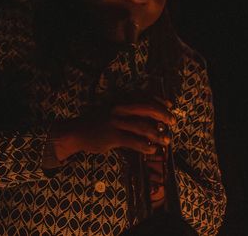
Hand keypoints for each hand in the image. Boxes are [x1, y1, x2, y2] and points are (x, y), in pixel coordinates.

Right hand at [50, 98, 176, 160]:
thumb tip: (150, 117)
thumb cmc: (97, 122)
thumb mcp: (112, 110)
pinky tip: (152, 150)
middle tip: (172, 122)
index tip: (170, 105)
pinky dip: (145, 146)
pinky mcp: (113, 136)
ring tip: (166, 140)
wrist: (76, 131)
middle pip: (147, 108)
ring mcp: (116, 122)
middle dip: (163, 115)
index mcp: (120, 100)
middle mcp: (120, 108)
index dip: (160, 100)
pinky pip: (134, 141)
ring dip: (158, 134)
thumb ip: (128, 111)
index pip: (145, 97)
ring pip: (143, 126)